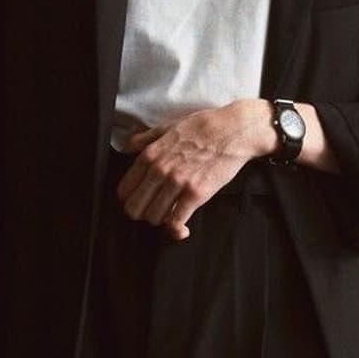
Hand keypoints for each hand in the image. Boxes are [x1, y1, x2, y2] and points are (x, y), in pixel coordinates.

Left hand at [117, 101, 273, 236]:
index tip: (141, 201)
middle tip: (154, 211)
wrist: (233, 130)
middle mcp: (159, 170)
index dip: (130, 199)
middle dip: (143, 214)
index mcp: (149, 155)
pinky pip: (175, 222)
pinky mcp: (196, 194)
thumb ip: (144, 139)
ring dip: (161, 221)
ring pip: (153, 218)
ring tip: (170, 216)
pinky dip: (176, 230)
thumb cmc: (203, 127)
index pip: (124, 190)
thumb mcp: (167, 127)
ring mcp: (177, 183)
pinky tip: (181, 230)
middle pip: (134, 209)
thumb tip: (127, 148)